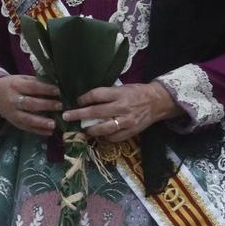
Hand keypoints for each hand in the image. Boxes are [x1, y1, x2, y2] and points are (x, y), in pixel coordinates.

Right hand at [0, 73, 58, 136]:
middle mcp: (13, 100)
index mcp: (16, 86)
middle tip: (60, 106)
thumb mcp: (22, 79)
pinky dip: (38, 131)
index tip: (58, 91)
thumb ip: (36, 82)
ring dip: (41, 122)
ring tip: (54, 125)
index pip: (32, 87)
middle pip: (30, 104)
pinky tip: (49, 132)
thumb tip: (56, 85)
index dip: (45, 89)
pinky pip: (27, 128)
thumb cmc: (13, 85)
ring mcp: (13, 113)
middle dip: (45, 105)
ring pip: (27, 119)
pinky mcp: (14, 123)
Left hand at [65, 82, 182, 142]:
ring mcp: (126, 121)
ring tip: (83, 129)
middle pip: (95, 112)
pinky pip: (113, 137)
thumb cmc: (137, 93)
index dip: (84, 99)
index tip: (78, 101)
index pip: (97, 95)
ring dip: (90, 129)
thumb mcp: (122, 88)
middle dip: (78, 115)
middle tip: (66, 116)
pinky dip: (104, 137)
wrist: (157, 102)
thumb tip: (87, 101)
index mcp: (119, 94)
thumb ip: (107, 95)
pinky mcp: (131, 132)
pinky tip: (100, 134)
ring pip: (103, 128)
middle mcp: (122, 107)